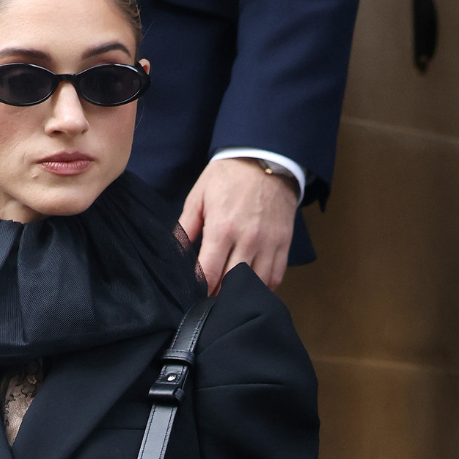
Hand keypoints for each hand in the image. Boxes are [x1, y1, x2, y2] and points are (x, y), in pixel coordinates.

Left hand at [179, 157, 297, 293]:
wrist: (267, 157)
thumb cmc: (228, 177)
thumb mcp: (199, 197)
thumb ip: (186, 228)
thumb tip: (174, 256)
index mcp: (222, 229)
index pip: (209, 274)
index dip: (200, 290)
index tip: (193, 297)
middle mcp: (248, 240)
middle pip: (231, 285)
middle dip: (217, 296)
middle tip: (208, 301)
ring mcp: (269, 243)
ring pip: (256, 285)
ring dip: (241, 294)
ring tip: (228, 296)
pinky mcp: (284, 243)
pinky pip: (276, 276)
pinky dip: (263, 286)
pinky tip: (250, 286)